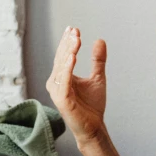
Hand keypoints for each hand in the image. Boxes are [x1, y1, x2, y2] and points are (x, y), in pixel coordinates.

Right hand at [46, 26, 106, 146]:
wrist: (94, 127)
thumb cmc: (92, 106)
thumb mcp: (97, 78)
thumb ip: (97, 60)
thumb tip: (99, 40)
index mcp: (62, 77)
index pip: (63, 55)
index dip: (67, 42)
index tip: (73, 28)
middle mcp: (56, 83)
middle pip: (61, 59)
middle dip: (67, 44)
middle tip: (75, 31)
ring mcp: (57, 92)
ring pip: (61, 67)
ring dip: (67, 52)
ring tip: (75, 40)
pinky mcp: (62, 100)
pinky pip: (63, 81)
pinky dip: (67, 68)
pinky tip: (72, 57)